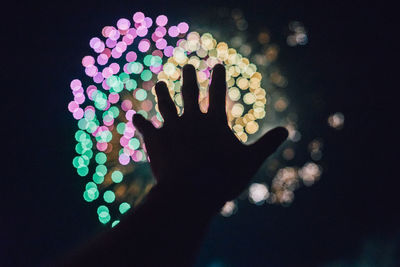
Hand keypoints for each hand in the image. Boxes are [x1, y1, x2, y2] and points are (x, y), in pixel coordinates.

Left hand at [133, 64, 287, 209]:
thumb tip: (287, 130)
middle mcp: (191, 119)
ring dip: (162, 92)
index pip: (218, 92)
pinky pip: (146, 128)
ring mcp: (172, 128)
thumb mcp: (250, 161)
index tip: (217, 65)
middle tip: (188, 65)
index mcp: (214, 121)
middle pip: (189, 92)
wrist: (190, 193)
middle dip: (189, 77)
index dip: (218, 77)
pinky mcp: (156, 141)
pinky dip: (141, 122)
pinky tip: (135, 116)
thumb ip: (267, 143)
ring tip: (160, 83)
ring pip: (165, 104)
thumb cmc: (223, 178)